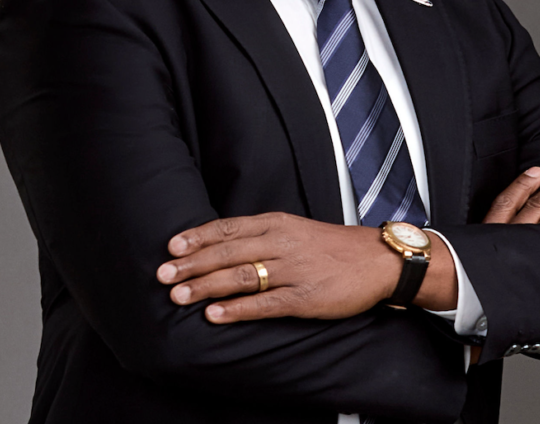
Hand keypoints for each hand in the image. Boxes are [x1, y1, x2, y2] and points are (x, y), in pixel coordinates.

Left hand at [157, 212, 445, 323]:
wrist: (377, 260)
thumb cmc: (332, 247)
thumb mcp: (294, 229)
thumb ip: (260, 236)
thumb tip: (219, 246)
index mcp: (277, 223)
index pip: (228, 228)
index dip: (198, 238)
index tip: (171, 247)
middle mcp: (281, 243)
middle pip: (227, 252)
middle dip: (192, 264)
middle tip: (162, 275)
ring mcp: (293, 270)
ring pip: (241, 276)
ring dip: (206, 286)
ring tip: (179, 296)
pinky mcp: (306, 297)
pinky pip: (265, 304)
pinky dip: (237, 310)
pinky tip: (215, 316)